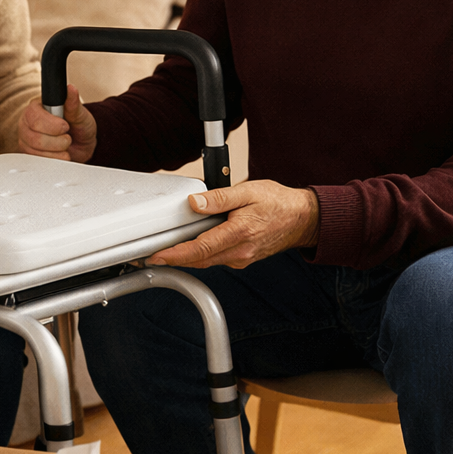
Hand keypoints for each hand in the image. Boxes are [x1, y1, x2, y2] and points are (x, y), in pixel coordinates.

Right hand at [18, 84, 97, 162]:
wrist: (82, 144)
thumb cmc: (79, 125)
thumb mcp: (80, 113)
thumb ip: (73, 103)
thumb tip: (70, 89)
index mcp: (36, 108)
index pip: (34, 116)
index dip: (51, 124)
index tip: (66, 127)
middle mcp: (27, 123)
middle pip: (34, 137)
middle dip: (57, 141)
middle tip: (68, 137)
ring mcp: (26, 140)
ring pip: (36, 152)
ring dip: (57, 152)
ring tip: (65, 146)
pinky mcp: (29, 155)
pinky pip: (37, 162)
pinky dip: (53, 160)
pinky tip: (60, 154)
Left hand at [147, 180, 318, 269]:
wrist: (302, 219)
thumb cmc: (278, 203)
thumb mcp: (248, 191)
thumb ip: (219, 198)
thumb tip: (195, 203)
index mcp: (239, 234)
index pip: (200, 249)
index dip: (175, 255)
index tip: (157, 256)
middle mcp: (239, 252)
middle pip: (198, 260)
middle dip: (173, 260)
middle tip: (150, 256)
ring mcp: (241, 258)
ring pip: (206, 262)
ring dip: (185, 259)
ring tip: (165, 252)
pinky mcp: (242, 258)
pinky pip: (216, 260)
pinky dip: (200, 256)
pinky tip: (191, 248)